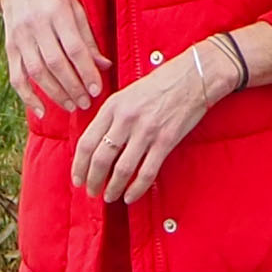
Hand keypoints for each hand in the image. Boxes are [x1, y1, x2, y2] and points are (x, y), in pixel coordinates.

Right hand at [0, 0, 105, 119]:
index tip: (96, 89)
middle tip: (86, 103)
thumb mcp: (76, 9)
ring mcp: (20, 39)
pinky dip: (28, 96)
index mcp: (58, 14)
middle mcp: (37, 26)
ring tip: (71, 106)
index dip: (86, 71)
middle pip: (55, 63)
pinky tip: (41, 109)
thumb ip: (88, 38)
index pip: (74, 48)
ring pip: (37, 72)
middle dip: (73, 87)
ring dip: (55, 93)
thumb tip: (104, 66)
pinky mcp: (9, 48)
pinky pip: (16, 77)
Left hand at [69, 40, 233, 204]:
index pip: (86, 142)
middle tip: (91, 191)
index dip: (78, 166)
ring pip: (121, 169)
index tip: (76, 178)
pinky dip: (136, 189)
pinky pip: (146, 172)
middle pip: (100, 159)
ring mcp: (146, 131)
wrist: (195, 75)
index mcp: (112, 106)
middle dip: (92, 181)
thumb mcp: (127, 94)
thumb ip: (110, 117)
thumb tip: (96, 144)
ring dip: (112, 188)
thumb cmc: (161, 83)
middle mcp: (126, 119)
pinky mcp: (166, 141)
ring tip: (109, 197)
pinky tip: (130, 196)